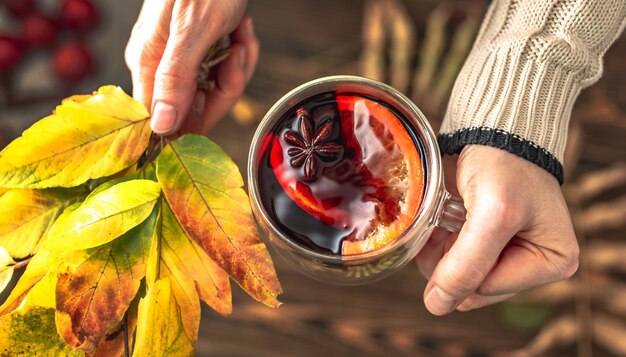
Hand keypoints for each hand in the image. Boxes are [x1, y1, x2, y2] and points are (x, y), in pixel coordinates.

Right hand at [125, 0, 257, 135]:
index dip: (198, 118)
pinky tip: (241, 32)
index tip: (220, 92)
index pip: (166, 122)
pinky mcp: (197, 50)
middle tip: (236, 53)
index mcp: (148, 64)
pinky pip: (221, 70)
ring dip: (237, 65)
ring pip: (214, 89)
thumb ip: (176, 78)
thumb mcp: (193, 30)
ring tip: (240, 35)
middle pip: (196, 108)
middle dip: (227, 84)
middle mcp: (159, 66)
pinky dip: (239, 52)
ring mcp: (179, 59)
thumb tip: (160, 126)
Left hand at [416, 145, 578, 314]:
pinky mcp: (483, 239)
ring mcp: (505, 251)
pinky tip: (439, 217)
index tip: (449, 231)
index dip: (458, 268)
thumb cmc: (505, 163)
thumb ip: (467, 264)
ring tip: (443, 215)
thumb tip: (437, 307)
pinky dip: (435, 241)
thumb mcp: (493, 215)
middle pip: (471, 287)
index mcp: (552, 262)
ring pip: (456, 275)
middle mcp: (531, 262)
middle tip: (445, 220)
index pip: (487, 291)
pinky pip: (450, 258)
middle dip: (448, 258)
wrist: (492, 127)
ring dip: (438, 249)